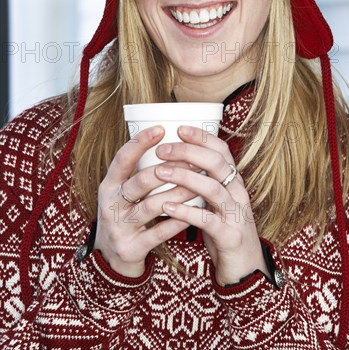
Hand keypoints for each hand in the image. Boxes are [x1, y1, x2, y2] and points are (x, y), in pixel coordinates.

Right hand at [94, 125, 199, 276]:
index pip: (122, 159)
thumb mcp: (122, 193)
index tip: (160, 129)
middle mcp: (110, 204)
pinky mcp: (131, 248)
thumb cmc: (124, 216)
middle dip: (168, 170)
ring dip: (179, 193)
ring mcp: (119, 227)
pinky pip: (159, 232)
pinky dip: (178, 220)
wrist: (111, 260)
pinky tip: (194, 212)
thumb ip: (137, 172)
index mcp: (109, 186)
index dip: (139, 143)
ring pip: (153, 206)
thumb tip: (168, 142)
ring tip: (199, 184)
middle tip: (192, 160)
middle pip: (140, 182)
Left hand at [154, 125, 269, 285]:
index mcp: (234, 183)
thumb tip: (175, 161)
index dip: (202, 137)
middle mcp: (238, 194)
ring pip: (213, 188)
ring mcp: (236, 215)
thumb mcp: (216, 203)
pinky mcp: (230, 237)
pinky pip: (208, 221)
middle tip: (163, 149)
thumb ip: (202, 184)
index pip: (222, 151)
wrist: (246, 270)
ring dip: (185, 177)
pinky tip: (168, 206)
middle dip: (189, 152)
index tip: (179, 128)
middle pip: (217, 164)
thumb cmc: (224, 231)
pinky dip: (186, 211)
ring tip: (160, 171)